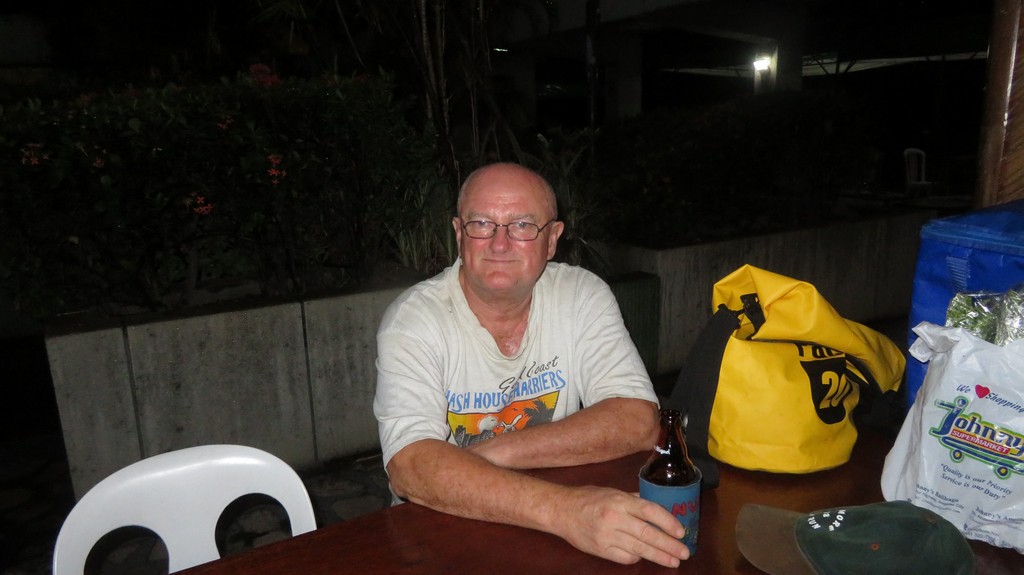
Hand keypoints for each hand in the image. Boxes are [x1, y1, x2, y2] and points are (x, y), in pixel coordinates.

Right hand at [550, 486, 690, 566]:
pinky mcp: (600, 549)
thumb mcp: (613, 492)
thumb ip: (635, 500)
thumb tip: (658, 506)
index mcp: (620, 500)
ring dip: (659, 556)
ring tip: (673, 561)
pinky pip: (625, 557)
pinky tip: (646, 556)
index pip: (650, 511)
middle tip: (684, 553)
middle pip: (648, 534)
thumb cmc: (588, 498)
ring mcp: (607, 536)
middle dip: (669, 545)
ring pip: (639, 549)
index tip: (681, 532)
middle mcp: (614, 518)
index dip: (668, 522)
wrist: (561, 510)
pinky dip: (638, 557)